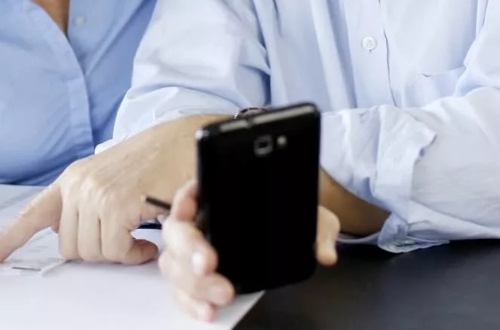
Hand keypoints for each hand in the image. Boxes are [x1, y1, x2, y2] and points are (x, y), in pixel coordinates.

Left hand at [0, 115, 218, 265]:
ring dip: (119, 253)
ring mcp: (95, 194)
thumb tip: (71, 238)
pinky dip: (134, 254)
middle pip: (69, 248)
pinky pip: (116, 250)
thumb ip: (86, 202)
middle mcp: (78, 185)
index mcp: (73, 179)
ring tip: (138, 237)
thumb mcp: (111, 177)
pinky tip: (147, 242)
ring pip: (92, 253)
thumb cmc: (154, 161)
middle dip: (98, 252)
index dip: (10, 239)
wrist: (183, 139)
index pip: (33, 213)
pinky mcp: (117, 204)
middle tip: (124, 240)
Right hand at [159, 181, 339, 321]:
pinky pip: (181, 290)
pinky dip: (191, 302)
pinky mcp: (197, 278)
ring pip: (174, 264)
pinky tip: (208, 310)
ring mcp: (194, 251)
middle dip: (189, 249)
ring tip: (221, 293)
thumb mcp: (310, 216)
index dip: (185, 199)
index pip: (191, 189)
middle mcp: (200, 221)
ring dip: (192, 282)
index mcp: (218, 195)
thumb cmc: (291, 218)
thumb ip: (319, 229)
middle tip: (209, 264)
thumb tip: (325, 253)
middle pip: (176, 231)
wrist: (288, 236)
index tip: (190, 210)